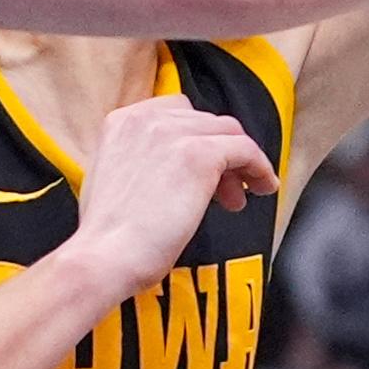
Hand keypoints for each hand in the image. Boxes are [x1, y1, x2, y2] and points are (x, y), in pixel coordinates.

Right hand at [66, 96, 278, 285]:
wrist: (105, 256)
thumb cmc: (108, 234)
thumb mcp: (115, 177)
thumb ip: (144, 159)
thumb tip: (178, 169)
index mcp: (122, 121)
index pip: (177, 112)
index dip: (197, 137)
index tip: (205, 164)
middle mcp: (147, 118)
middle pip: (205, 122)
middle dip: (218, 154)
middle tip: (225, 188)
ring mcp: (174, 133)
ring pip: (228, 133)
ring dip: (239, 163)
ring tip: (238, 196)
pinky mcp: (200, 154)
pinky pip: (246, 150)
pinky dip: (260, 167)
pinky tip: (264, 187)